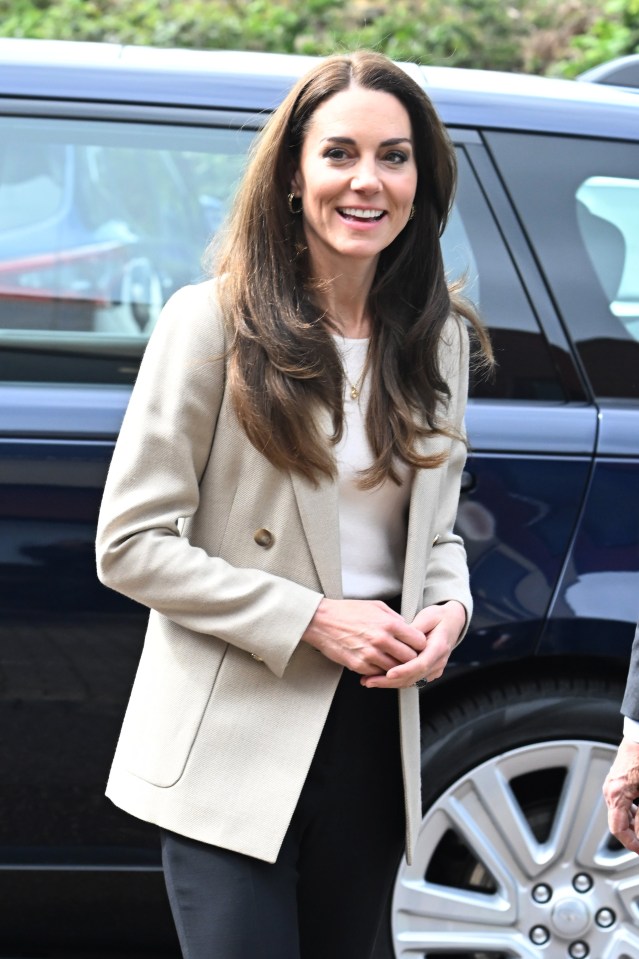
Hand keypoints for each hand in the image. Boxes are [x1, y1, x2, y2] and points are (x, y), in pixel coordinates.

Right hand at [301, 598, 426, 674]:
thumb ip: (395, 618)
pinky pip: (378, 674)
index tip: (417, 645)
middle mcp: (381, 640)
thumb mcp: (376, 606)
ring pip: (395, 669)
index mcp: (389, 624)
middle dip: (411, 658)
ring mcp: (370, 655)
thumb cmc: (346, 611)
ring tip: (393, 661)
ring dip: (396, 667)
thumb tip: (408, 628)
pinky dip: (380, 671)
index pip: (419, 641)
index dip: (420, 644)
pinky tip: (378, 663)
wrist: (321, 621)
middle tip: (408, 657)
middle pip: (410, 658)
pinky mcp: (358, 665)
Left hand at [361, 600, 465, 688]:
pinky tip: (378, 679)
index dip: (404, 670)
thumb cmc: (439, 617)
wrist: (452, 622)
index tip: (389, 673)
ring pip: (410, 682)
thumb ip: (414, 629)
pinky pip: (410, 680)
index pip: (421, 664)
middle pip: (413, 677)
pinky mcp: (427, 672)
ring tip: (368, 681)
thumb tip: (400, 635)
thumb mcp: (428, 616)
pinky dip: (394, 681)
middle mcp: (438, 661)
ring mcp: (434, 669)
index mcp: (439, 647)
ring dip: (389, 684)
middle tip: (370, 680)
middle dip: (390, 682)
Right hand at [603, 737, 638, 853]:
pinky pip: (623, 802)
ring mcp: (612, 784)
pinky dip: (633, 811)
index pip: (618, 830)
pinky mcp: (618, 780)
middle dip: (635, 833)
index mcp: (616, 795)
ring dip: (635, 822)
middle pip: (619, 822)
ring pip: (622, 813)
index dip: (632, 845)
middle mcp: (610, 790)